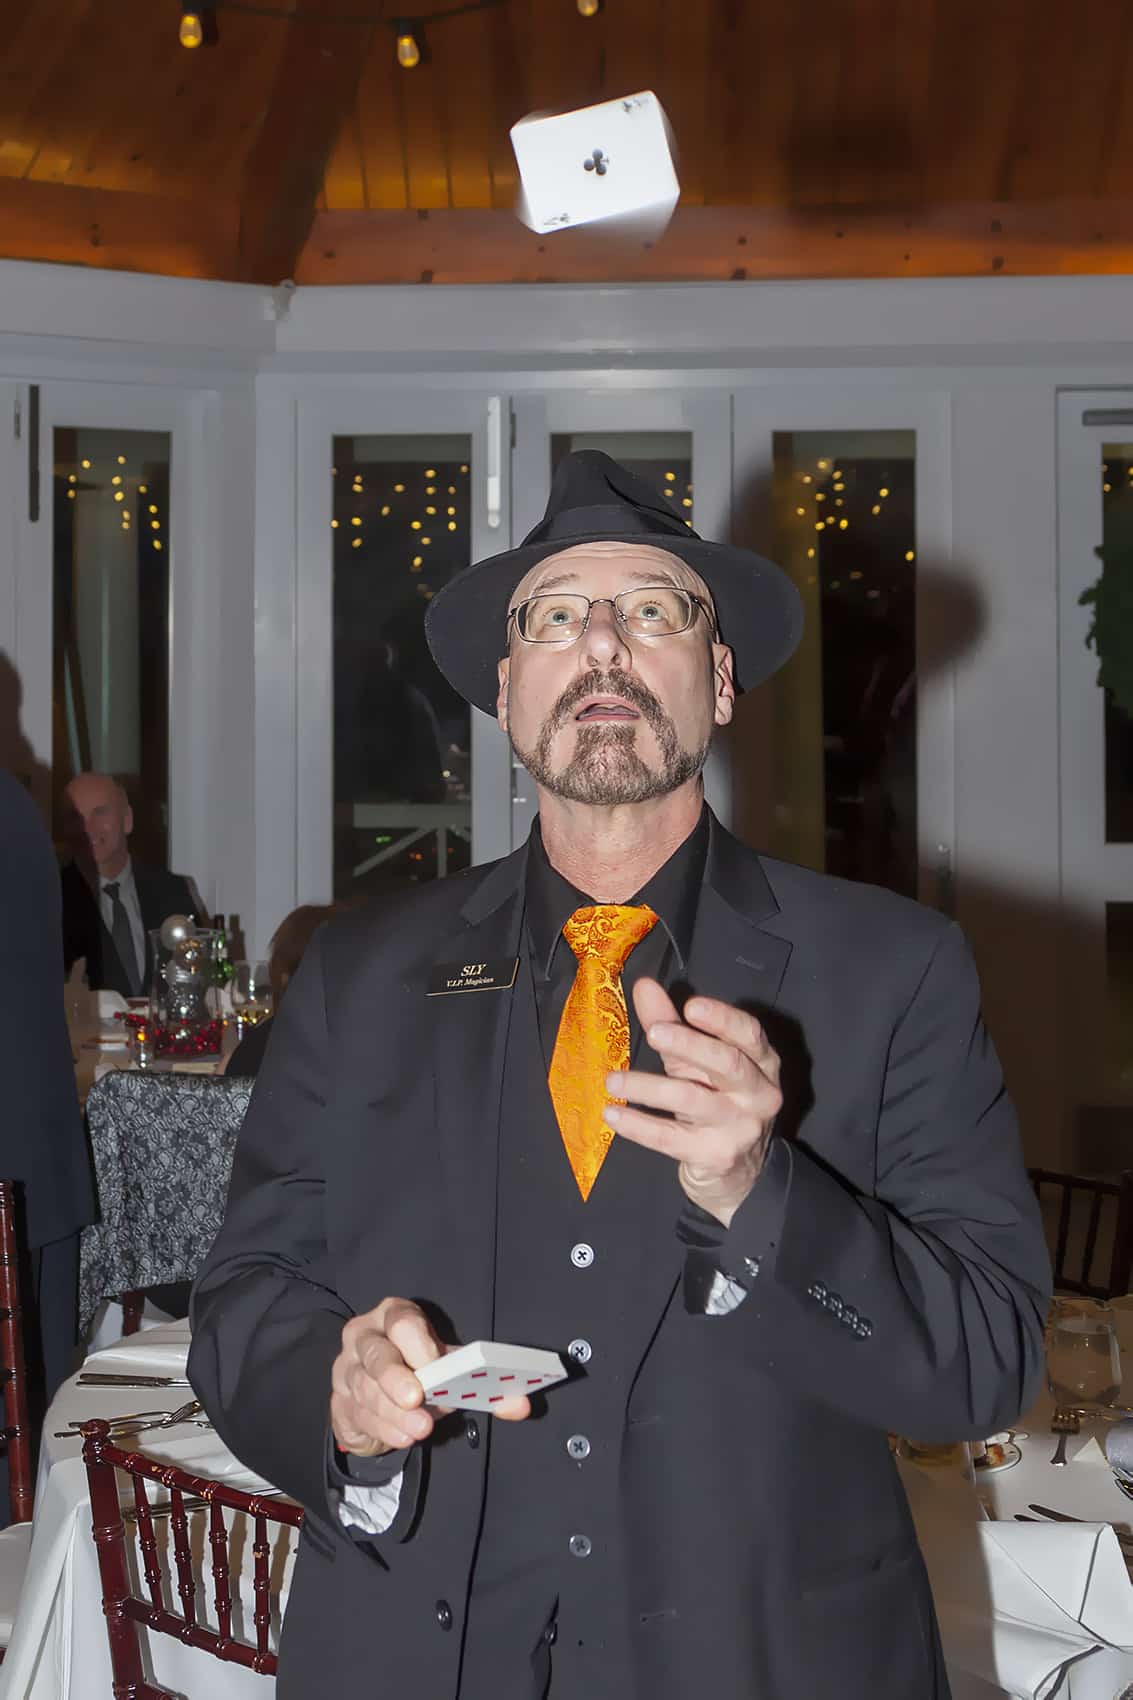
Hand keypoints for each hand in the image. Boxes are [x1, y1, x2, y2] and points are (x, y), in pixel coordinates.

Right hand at [330, 1297, 530, 1457]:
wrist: (378, 1397)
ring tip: (419, 1430)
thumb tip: (520, 1404)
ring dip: (393, 1413)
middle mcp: (365, 1337)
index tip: (434, 1366)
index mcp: (394, 1317)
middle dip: (396, 1379)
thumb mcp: (450, 1370)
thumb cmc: (418, 1370)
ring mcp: (347, 1368)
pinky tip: (402, 1437)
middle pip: (376, 1354)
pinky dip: (383, 1429)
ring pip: (366, 1389)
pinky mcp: (338, 1400)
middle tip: (418, 1401)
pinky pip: (358, 1415)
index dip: (418, 1343)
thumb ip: (484, 1384)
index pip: (402, 1321)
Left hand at [603, 978, 782, 1227]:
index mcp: (762, 1063)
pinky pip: (672, 1139)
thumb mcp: (695, 1062)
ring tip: (612, 1080)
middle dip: (690, 1045)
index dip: (723, 1018)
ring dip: (648, 1087)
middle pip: (728, 1064)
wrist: (736, 1174)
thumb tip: (644, 986)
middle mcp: (759, 1094)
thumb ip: (671, 1023)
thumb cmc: (715, 1103)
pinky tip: (613, 1115)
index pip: (749, 1034)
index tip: (691, 1005)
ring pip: (693, 1101)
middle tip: (654, 1033)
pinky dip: (639, 1126)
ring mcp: (740, 1128)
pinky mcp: (716, 1156)